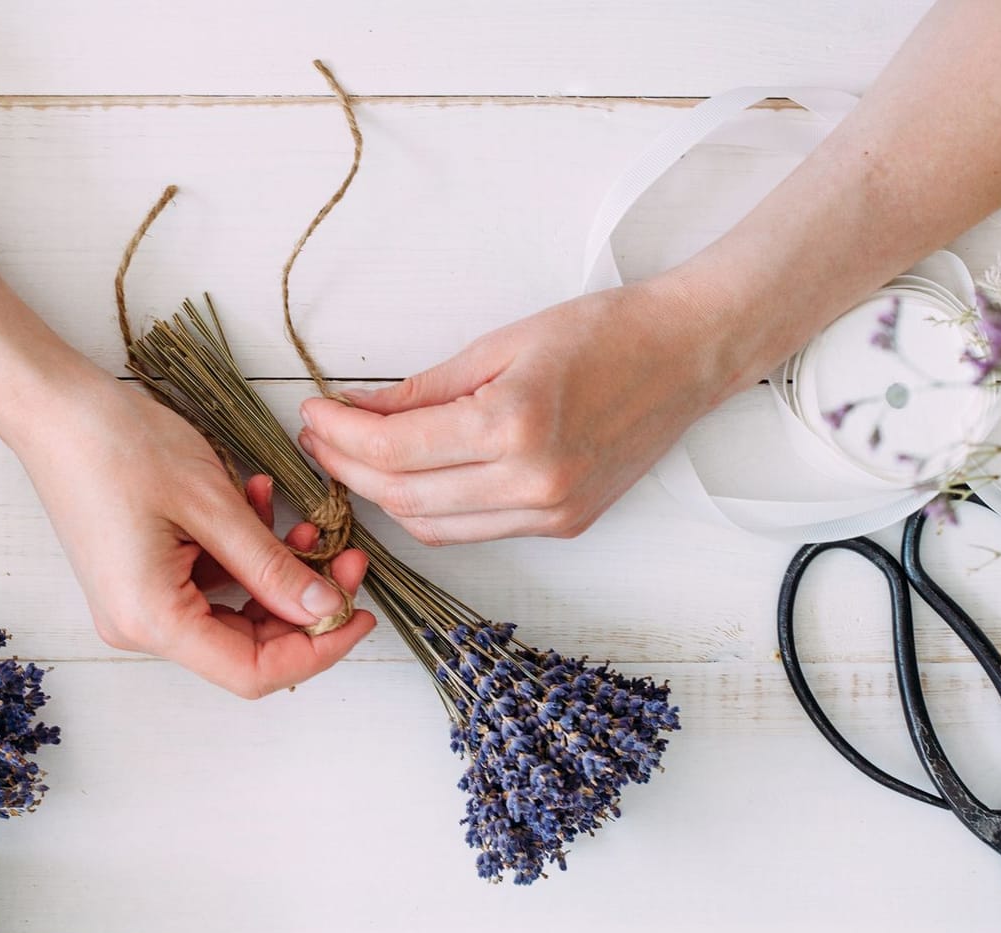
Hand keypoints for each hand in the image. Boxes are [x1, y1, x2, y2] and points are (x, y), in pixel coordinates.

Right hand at [13, 367, 374, 697]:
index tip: (358, 615)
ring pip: (233, 612)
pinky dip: (242, 553)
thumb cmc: (117, 446)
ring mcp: (137, 603)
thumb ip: (271, 566)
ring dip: (276, 572)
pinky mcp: (141, 577)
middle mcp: (140, 625)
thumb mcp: (212, 504)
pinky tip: (257, 502)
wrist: (52, 408)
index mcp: (152, 619)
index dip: (315, 651)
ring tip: (304, 520)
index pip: (251, 672)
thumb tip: (324, 609)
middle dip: (304, 605)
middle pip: (245, 647)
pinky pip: (208, 583)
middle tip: (348, 559)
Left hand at [296, 276, 747, 544]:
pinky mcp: (563, 525)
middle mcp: (532, 482)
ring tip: (353, 457)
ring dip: (384, 497)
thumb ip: (422, 389)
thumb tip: (354, 411)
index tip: (312, 413)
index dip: (338, 435)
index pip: (393, 450)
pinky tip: (409, 477)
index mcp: (513, 425)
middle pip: (403, 498)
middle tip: (320, 436)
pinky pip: (472, 531)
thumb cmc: (605, 333)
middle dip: (347, 470)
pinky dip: (430, 509)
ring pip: (432, 526)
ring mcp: (550, 512)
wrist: (688, 355)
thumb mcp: (500, 344)